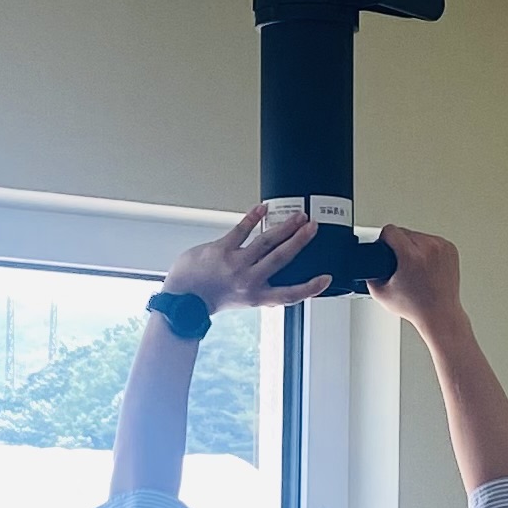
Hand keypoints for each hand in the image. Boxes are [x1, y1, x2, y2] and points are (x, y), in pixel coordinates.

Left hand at [164, 205, 329, 313]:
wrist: (182, 300)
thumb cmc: (206, 299)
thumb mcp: (239, 300)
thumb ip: (257, 291)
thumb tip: (273, 286)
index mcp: (256, 296)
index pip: (290, 294)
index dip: (310, 288)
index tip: (326, 279)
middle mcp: (249, 280)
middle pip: (282, 258)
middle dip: (300, 241)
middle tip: (313, 228)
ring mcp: (236, 263)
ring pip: (266, 242)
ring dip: (284, 227)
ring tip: (298, 216)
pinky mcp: (221, 249)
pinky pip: (241, 230)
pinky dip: (253, 217)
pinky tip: (263, 208)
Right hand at [368, 225, 464, 339]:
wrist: (440, 314)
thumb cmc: (416, 308)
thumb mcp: (381, 294)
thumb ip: (369, 275)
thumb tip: (366, 262)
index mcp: (412, 255)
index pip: (390, 230)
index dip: (383, 240)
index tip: (384, 248)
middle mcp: (429, 248)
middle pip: (404, 232)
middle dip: (399, 245)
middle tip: (400, 264)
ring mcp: (442, 248)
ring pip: (418, 235)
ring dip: (413, 246)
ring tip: (414, 265)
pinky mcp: (450, 249)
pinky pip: (432, 240)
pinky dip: (427, 249)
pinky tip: (425, 264)